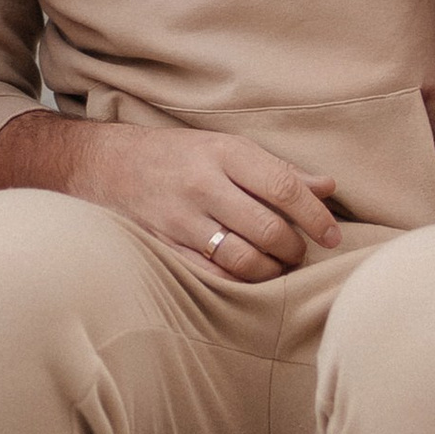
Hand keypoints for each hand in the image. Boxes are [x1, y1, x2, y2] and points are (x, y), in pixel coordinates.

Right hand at [0, 109, 338, 279]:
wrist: (101, 163)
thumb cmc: (176, 156)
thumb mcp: (226, 149)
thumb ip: (279, 171)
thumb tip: (330, 188)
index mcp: (224, 153)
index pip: (284, 188)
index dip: (316, 217)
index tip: (333, 236)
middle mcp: (202, 184)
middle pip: (268, 229)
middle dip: (294, 250)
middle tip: (299, 253)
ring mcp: (180, 219)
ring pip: (243, 260)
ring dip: (270, 272)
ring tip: (275, 267)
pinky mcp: (163, 247)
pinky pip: (211, 277)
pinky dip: (237, 284)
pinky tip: (245, 280)